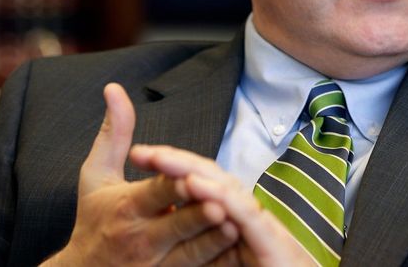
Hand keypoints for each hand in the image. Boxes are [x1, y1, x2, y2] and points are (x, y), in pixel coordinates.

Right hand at [42, 83, 238, 266]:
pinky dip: (216, 263)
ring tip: (236, 227)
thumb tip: (114, 88)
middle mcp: (141, 237)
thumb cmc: (93, 217)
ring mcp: (155, 264)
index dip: (174, 186)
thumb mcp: (96, 174)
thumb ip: (114, 133)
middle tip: (222, 205)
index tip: (193, 177)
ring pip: (190, 254)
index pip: (154, 193)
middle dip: (198, 216)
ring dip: (213, 242)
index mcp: (126, 207)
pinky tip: (237, 252)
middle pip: (176, 225)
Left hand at [131, 145, 315, 265]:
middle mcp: (242, 212)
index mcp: (228, 215)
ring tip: (161, 158)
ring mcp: (255, 221)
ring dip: (191, 169)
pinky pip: (241, 210)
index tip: (138, 157)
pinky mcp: (268, 236)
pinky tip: (195, 184)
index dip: (170, 166)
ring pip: (223, 185)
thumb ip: (197, 240)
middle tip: (142, 152)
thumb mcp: (218, 256)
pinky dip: (218, 194)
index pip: (199, 181)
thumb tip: (174, 219)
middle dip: (174, 160)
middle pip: (209, 176)